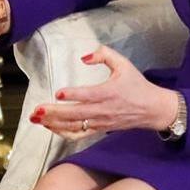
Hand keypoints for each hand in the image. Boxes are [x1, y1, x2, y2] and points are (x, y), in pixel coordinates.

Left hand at [29, 45, 178, 139]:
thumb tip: (84, 57)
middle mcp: (104, 110)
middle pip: (77, 114)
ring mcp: (101, 122)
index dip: (74, 95)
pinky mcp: (99, 130)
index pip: (89, 95)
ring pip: (75, 126)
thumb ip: (104, 55)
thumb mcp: (124, 64)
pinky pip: (79, 135)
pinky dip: (62, 132)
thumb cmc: (136, 84)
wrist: (153, 109)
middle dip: (55, 113)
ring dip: (54, 124)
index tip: (58, 93)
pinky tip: (49, 126)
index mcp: (110, 92)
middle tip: (37, 110)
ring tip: (35, 118)